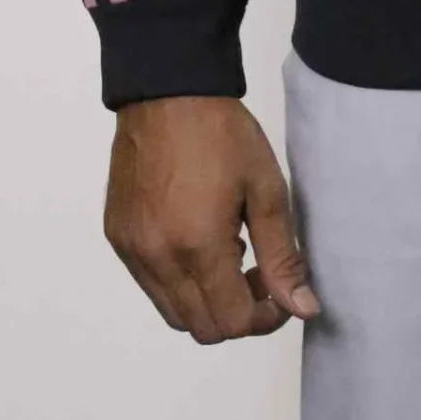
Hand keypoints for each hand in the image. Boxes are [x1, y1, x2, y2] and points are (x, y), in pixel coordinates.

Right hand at [104, 94, 321, 343]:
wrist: (167, 91)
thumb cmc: (223, 134)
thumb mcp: (266, 189)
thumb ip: (282, 256)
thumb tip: (303, 308)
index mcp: (197, 247)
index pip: (232, 322)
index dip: (265, 318)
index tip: (281, 292)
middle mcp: (157, 259)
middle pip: (201, 328)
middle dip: (237, 314)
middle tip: (258, 274)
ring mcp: (132, 251)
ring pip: (172, 312)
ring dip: (206, 302)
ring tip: (229, 254)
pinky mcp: (117, 237)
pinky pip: (149, 284)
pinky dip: (177, 281)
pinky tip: (197, 241)